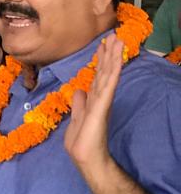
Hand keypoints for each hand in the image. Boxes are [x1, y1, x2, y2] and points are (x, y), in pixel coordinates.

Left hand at [65, 35, 122, 174]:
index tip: (103, 46)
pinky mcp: (102, 106)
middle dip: (109, 54)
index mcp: (93, 100)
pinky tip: (116, 60)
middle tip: (113, 36)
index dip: (101, 61)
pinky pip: (108, 86)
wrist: (85, 157)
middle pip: (105, 72)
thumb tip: (80, 91)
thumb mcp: (77, 118)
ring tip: (116, 40)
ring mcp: (102, 101)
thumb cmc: (81, 141)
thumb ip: (79, 104)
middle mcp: (100, 98)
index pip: (98, 76)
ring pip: (108, 74)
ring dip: (112, 57)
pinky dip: (112, 72)